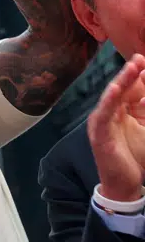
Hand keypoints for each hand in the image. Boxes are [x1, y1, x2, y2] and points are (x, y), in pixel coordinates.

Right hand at [87, 55, 144, 202]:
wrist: (124, 183)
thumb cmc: (136, 157)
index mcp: (119, 112)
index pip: (129, 89)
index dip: (138, 75)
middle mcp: (108, 114)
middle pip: (120, 89)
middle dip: (130, 73)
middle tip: (140, 58)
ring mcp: (102, 123)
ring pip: (111, 97)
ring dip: (121, 81)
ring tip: (131, 67)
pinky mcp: (100, 134)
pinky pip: (104, 114)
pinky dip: (109, 100)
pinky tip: (116, 89)